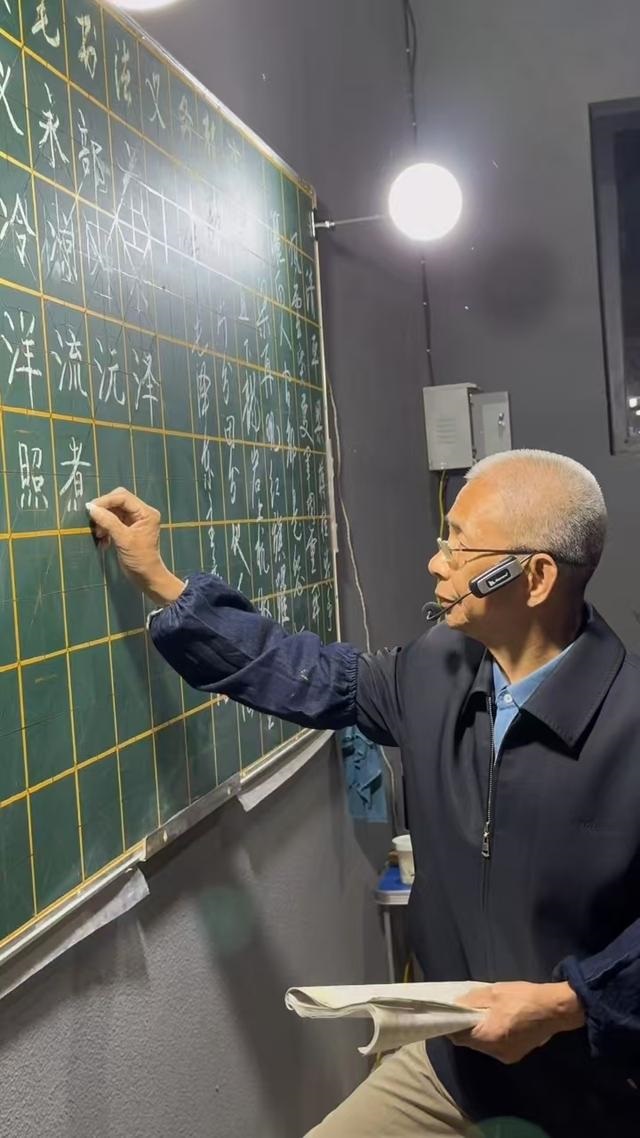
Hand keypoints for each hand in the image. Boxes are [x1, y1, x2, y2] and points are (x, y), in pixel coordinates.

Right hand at [87, 487, 185, 605]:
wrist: (146, 577)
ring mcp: (134, 521)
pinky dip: (105, 527)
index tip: (90, 508)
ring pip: (113, 511)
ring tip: (98, 533)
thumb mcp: (123, 539)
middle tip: (93, 520)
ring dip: (103, 520)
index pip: (123, 497)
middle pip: (118, 501)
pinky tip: (102, 538)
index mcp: (146, 512)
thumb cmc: (139, 559)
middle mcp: (141, 513)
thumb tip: (91, 508)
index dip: (105, 501)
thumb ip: (108, 522)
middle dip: (104, 509)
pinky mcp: (127, 529)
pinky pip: (112, 521)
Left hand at [451, 981, 584, 1064]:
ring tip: (481, 1014)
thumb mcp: (493, 992)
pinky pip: (495, 1047)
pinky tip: (496, 1021)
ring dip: (478, 1032)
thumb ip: (471, 1000)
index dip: (451, 1026)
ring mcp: (507, 1056)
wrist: (555, 1009)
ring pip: (483, 1046)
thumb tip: (456, 1005)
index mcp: (489, 1037)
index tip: (448, 1014)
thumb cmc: (523, 997)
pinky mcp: (516, 1054)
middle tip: (464, 1011)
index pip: (459, 1037)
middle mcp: (496, 1052)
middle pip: (470, 1043)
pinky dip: (491, 1036)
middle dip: (465, 1028)